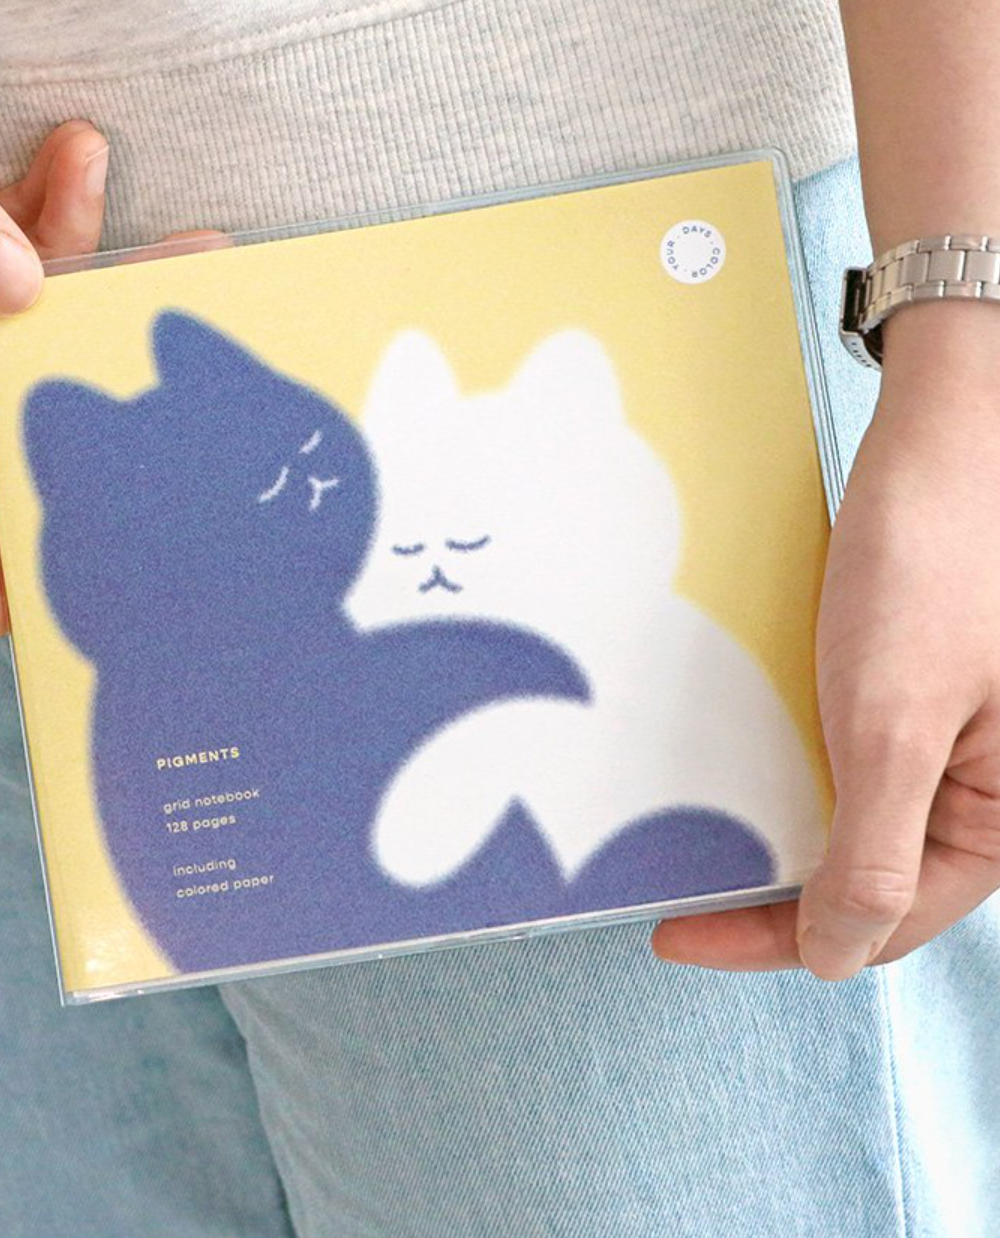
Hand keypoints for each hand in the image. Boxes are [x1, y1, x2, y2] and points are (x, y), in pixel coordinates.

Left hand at [653, 303, 999, 979]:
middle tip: (675, 899)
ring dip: (781, 844)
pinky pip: (855, 767)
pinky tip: (739, 784)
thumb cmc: (933, 566)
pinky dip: (796, 785)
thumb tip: (838, 959)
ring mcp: (957, 744)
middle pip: (870, 883)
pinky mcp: (922, 695)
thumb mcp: (893, 724)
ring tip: (696, 850)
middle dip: (774, 897)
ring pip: (857, 827)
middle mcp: (988, 795)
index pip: (879, 922)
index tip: (674, 934)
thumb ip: (872, 853)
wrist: (951, 433)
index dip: (771, 938)